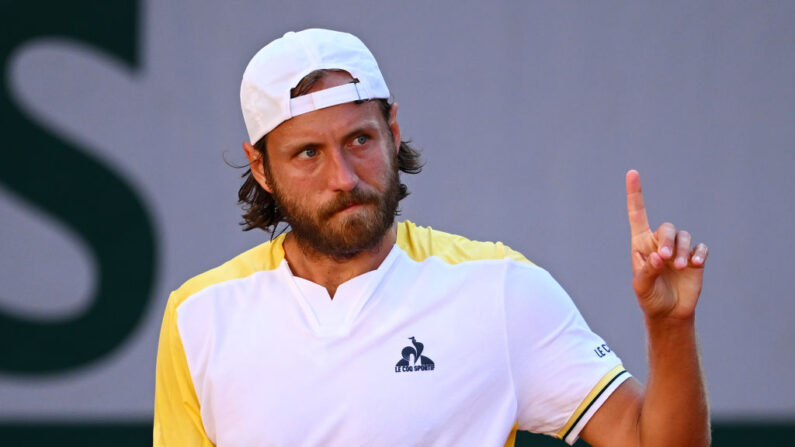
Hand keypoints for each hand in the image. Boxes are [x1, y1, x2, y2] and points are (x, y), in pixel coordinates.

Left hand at [626, 170, 708, 320]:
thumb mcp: (641, 287)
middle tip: (666, 258)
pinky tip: (695, 265)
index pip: (637, 214)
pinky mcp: (695, 258)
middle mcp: (660, 243)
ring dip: (683, 249)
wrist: (669, 313)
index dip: (635, 194)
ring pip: (684, 236)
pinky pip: (700, 247)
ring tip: (681, 266)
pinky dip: (699, 253)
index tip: (632, 173)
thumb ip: (647, 271)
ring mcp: (679, 250)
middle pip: (667, 228)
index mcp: (641, 244)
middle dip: (668, 240)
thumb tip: (659, 257)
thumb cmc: (649, 298)